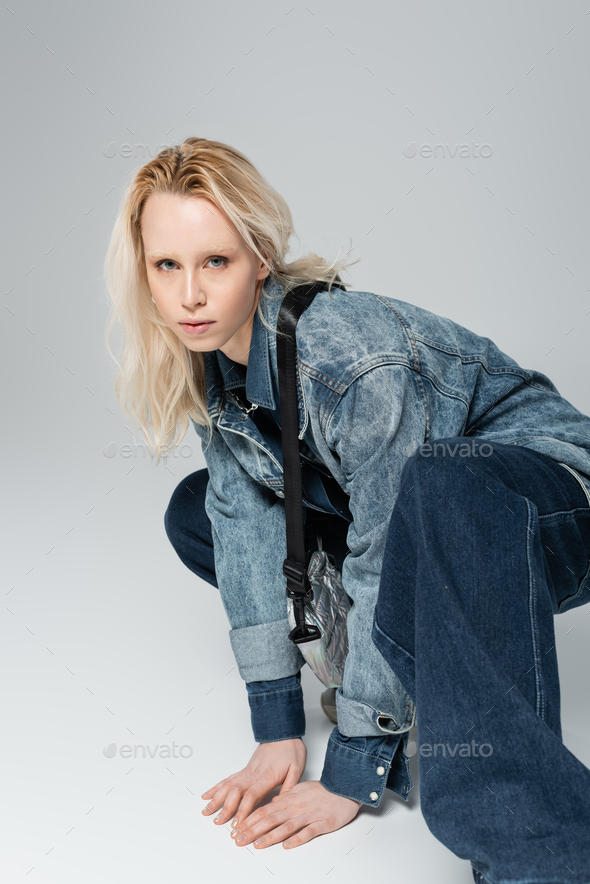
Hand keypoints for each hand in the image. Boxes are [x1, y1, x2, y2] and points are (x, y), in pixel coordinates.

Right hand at [201, 737, 305, 827]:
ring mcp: (247, 771)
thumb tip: (279, 804)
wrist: (283, 731)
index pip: (252, 795)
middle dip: (225, 808)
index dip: (243, 810)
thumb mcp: (297, 769)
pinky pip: (229, 778)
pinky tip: (208, 794)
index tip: (237, 823)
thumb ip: (289, 788)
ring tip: (206, 811)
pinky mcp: (245, 769)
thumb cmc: (291, 750)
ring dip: (217, 798)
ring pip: (228, 785)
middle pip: (236, 791)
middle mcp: (254, 773)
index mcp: (268, 775)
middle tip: (218, 822)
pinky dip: (217, 787)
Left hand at [231, 780, 361, 849]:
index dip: (249, 820)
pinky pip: (308, 832)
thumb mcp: (300, 789)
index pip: (264, 810)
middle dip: (252, 830)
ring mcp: (308, 815)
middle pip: (270, 819)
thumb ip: (284, 797)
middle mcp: (295, 807)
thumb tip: (271, 803)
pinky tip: (287, 846)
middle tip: (238, 839)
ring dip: (270, 836)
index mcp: (289, 799)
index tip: (236, 829)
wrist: (344, 788)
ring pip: (286, 826)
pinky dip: (297, 839)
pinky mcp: (322, 824)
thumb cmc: (322, 791)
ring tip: (256, 844)